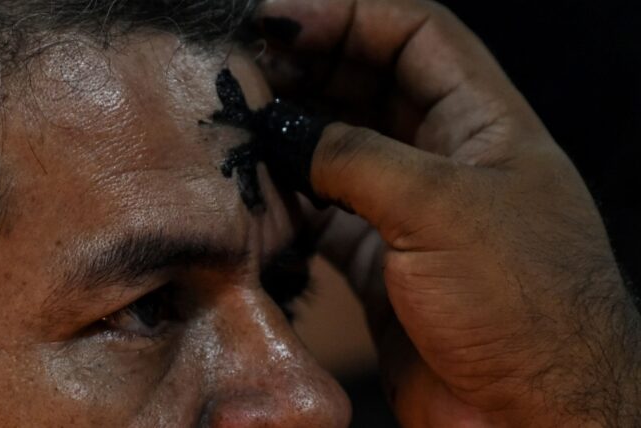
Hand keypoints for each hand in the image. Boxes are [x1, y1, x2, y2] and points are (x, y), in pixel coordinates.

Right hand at [257, 0, 640, 425]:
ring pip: (342, 148)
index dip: (348, 17)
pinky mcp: (383, 260)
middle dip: (311, 71)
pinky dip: (293, 198)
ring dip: (295, 135)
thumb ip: (355, 158)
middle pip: (371, 85)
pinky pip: (327, 211)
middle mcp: (447, 159)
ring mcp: (411, 211)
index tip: (281, 22)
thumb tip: (286, 126)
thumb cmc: (524, 310)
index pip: (414, 35)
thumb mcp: (441, 210)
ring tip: (243, 126)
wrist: (534, 420)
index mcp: (484, 124)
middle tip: (247, 71)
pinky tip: (260, 191)